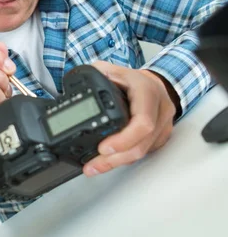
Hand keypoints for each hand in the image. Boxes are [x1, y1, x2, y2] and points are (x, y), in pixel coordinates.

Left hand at [83, 61, 176, 176]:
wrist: (154, 84)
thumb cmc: (133, 79)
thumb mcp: (112, 70)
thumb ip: (95, 75)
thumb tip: (74, 84)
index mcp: (147, 92)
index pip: (143, 121)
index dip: (124, 138)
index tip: (104, 147)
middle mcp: (159, 110)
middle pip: (141, 144)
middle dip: (115, 158)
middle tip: (94, 163)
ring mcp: (163, 126)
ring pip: (142, 152)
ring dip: (117, 162)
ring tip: (95, 166)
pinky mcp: (160, 137)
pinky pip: (144, 153)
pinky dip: (124, 159)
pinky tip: (109, 161)